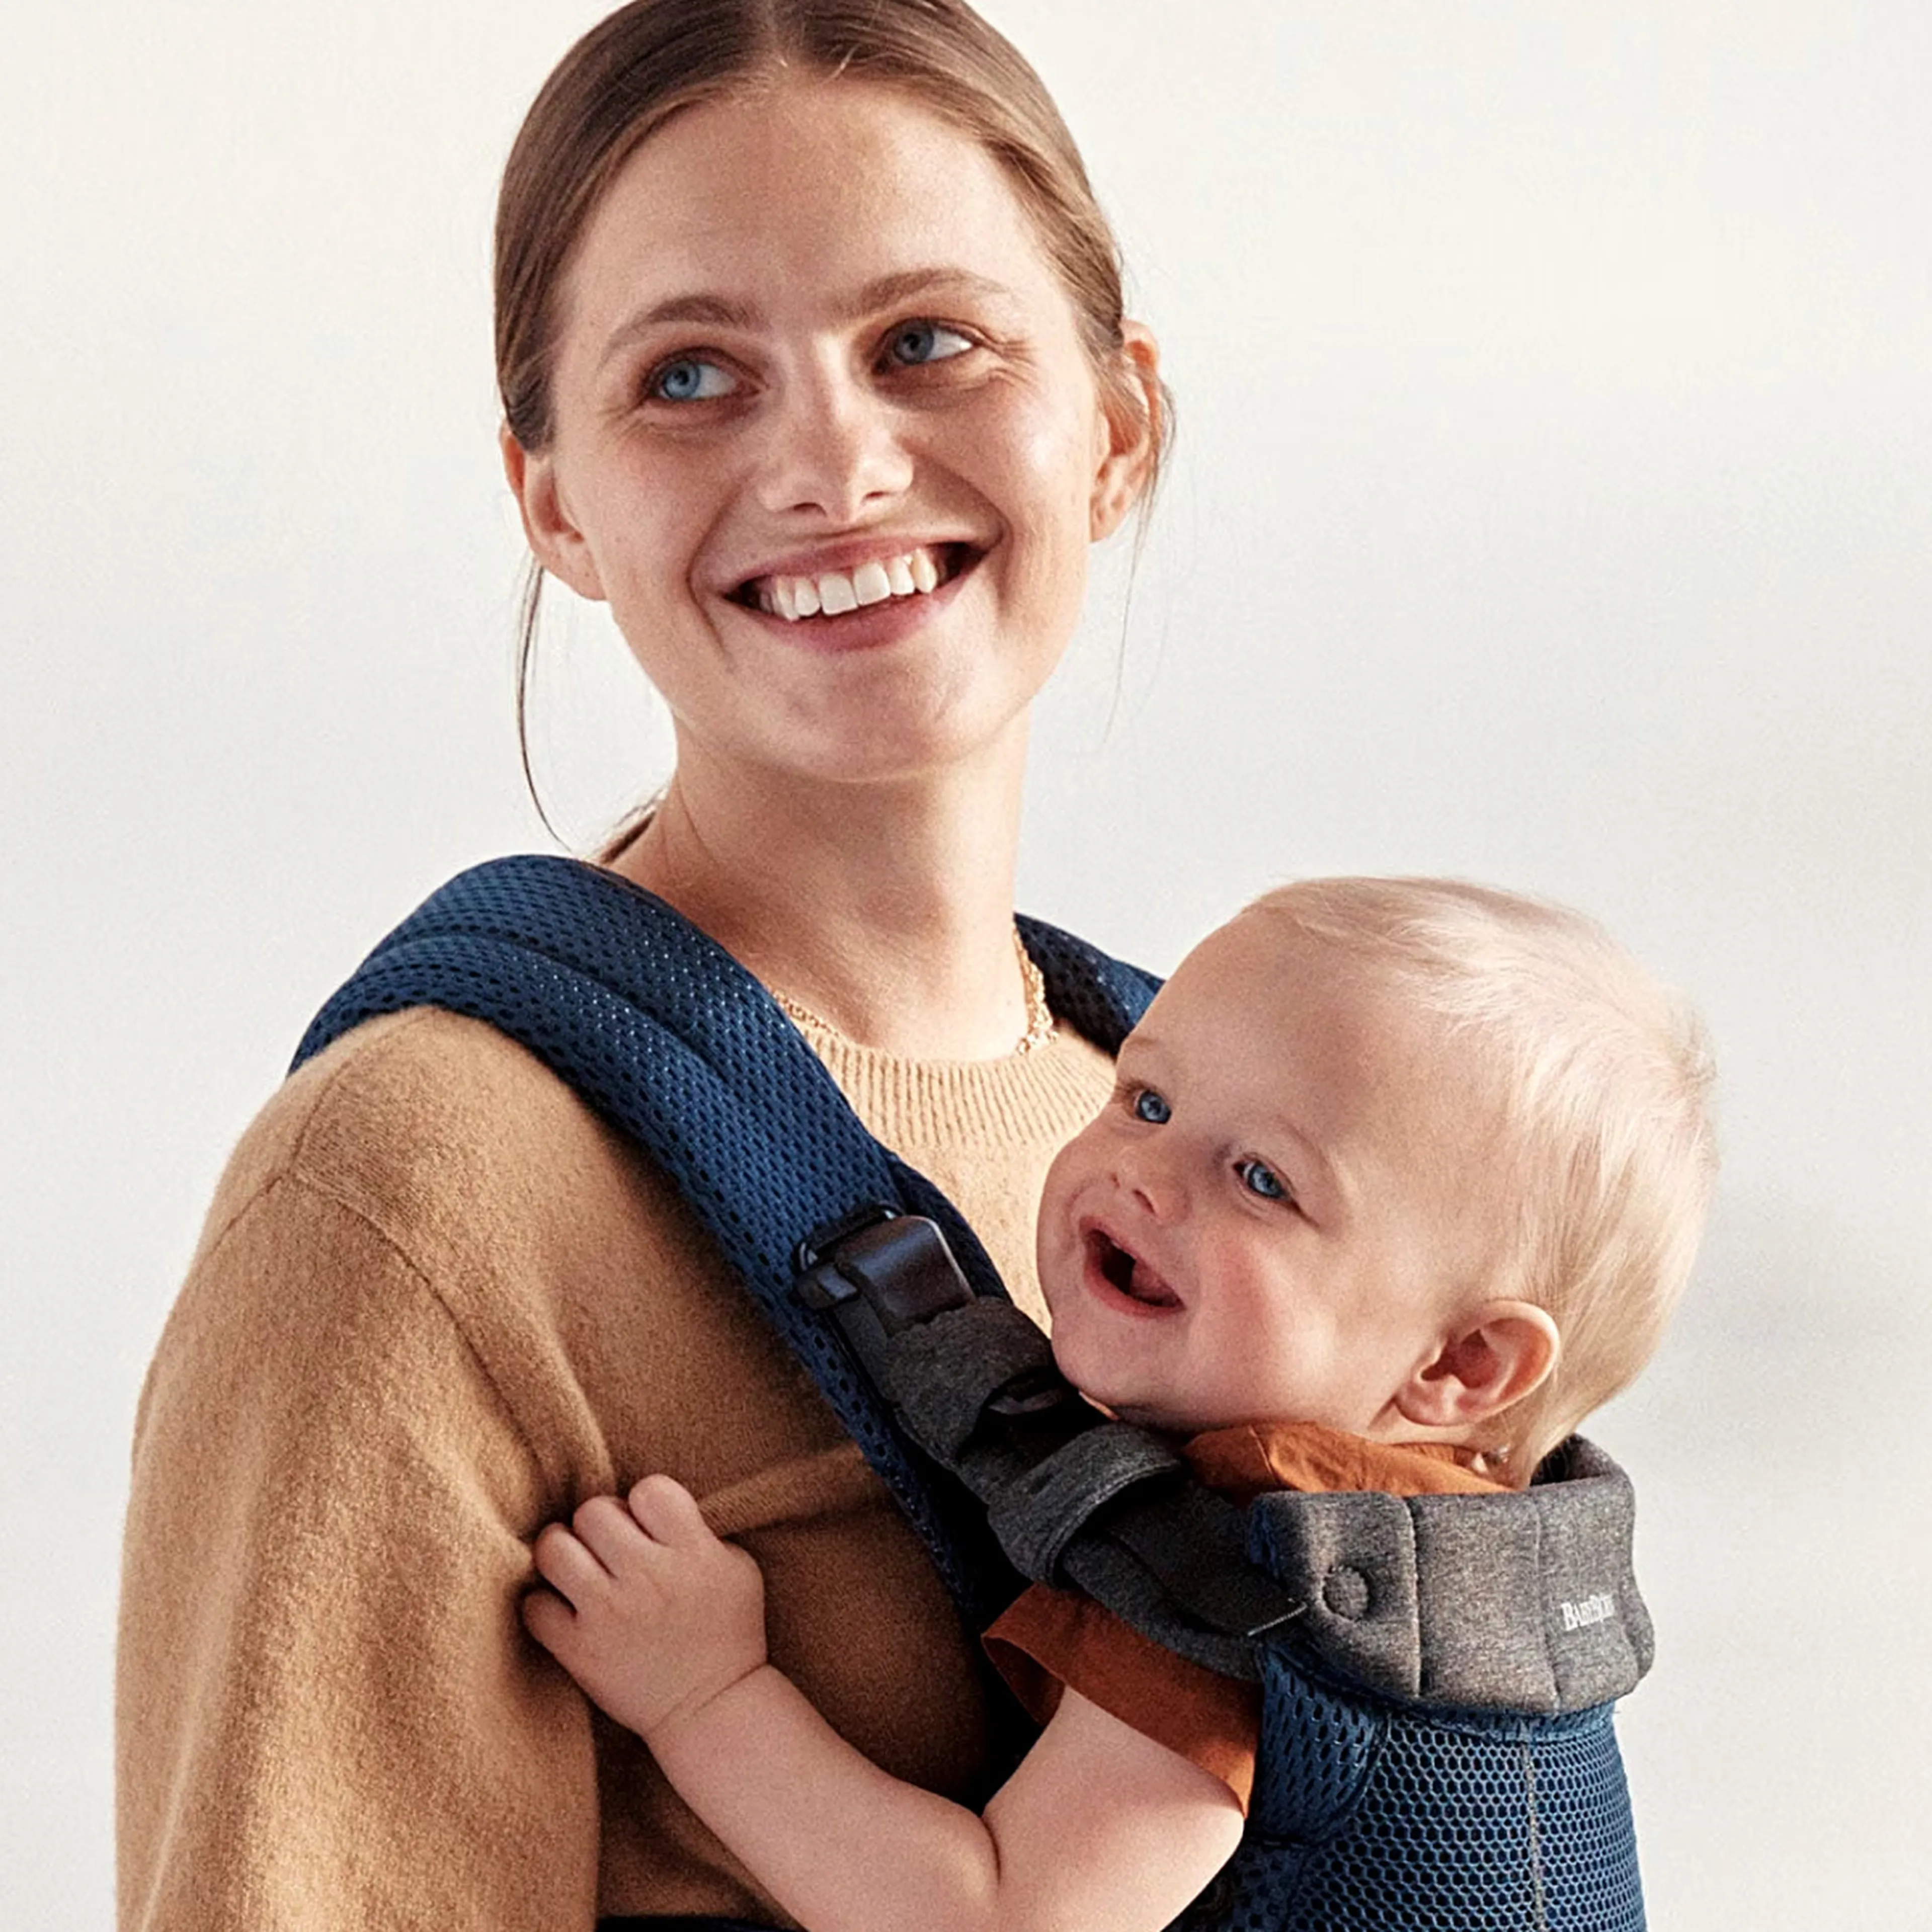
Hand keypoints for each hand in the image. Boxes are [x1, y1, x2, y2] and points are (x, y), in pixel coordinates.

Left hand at [524, 1474, 768, 1742]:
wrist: (711, 1709)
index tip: (647, 1526)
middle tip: (608, 1549)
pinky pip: (534, 1607)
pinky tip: (564, 1611)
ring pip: (554, 1550)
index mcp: (692, 1551)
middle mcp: (648, 1576)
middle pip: (593, 1512)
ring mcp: (610, 1614)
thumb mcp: (737, 1567)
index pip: (649, 1489)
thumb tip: (649, 1508)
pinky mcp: (580, 1651)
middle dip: (598, 1526)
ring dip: (561, 1553)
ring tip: (576, 1568)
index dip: (643, 1503)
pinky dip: (544, 1606)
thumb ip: (697, 1530)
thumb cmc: (727, 1632)